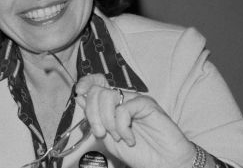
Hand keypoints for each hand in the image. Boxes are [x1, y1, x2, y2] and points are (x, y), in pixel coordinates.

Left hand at [75, 74, 195, 167]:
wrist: (163, 163)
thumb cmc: (139, 152)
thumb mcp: (108, 137)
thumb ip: (95, 118)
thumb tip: (80, 98)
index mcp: (112, 105)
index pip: (96, 84)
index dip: (85, 84)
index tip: (79, 94)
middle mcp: (123, 99)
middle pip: (97, 91)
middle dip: (93, 114)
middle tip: (101, 133)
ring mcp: (134, 100)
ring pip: (108, 96)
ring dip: (108, 122)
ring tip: (118, 137)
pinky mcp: (146, 104)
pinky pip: (124, 108)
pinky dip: (122, 127)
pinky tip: (130, 138)